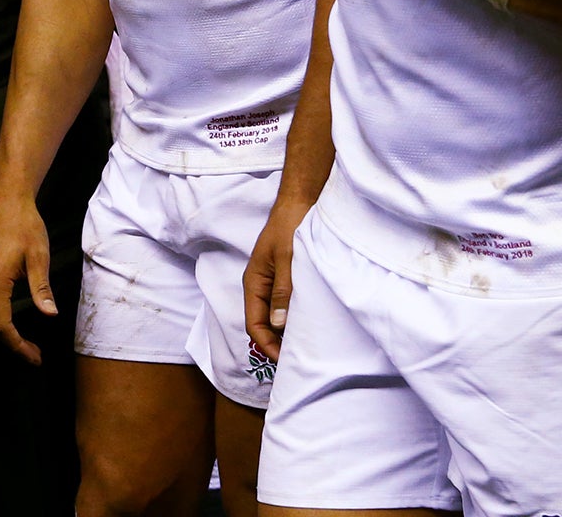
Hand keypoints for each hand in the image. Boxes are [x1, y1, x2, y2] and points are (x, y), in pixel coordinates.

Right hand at [0, 188, 54, 364]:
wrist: (7, 200)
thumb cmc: (25, 225)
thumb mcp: (39, 256)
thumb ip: (41, 287)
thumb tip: (49, 314)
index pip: (1, 325)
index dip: (17, 345)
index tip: (34, 356)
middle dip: (11, 344)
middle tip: (34, 354)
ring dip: (3, 333)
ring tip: (25, 343)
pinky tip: (12, 321)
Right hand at [244, 194, 312, 365]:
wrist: (300, 201)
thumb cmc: (291, 226)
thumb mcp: (288, 259)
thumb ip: (283, 291)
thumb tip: (278, 325)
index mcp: (254, 282)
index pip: (253, 324)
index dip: (267, 345)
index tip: (285, 360)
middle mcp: (260, 285)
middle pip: (262, 324)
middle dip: (275, 344)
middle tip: (297, 360)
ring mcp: (272, 282)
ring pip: (273, 316)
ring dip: (284, 333)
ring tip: (303, 347)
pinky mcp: (284, 278)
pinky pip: (283, 305)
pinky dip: (291, 318)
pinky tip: (307, 324)